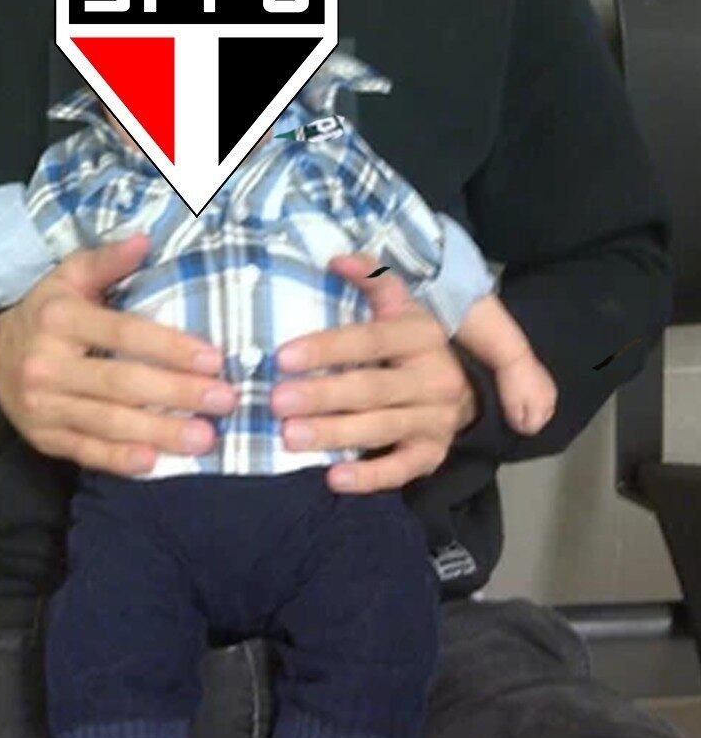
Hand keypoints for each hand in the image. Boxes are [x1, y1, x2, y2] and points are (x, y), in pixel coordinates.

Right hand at [0, 233, 237, 477]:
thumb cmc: (46, 312)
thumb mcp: (69, 277)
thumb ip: (107, 261)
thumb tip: (145, 239)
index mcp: (59, 319)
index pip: (124, 334)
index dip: (170, 347)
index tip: (214, 359)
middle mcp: (47, 365)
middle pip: (121, 383)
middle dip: (177, 393)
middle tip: (224, 400)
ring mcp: (42, 407)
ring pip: (107, 423)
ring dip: (159, 432)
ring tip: (204, 438)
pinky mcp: (43, 439)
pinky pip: (86, 452)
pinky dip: (119, 460)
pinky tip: (154, 463)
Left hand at [271, 251, 478, 493]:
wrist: (462, 388)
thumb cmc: (408, 343)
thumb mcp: (398, 306)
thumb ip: (371, 279)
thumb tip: (336, 259)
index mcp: (421, 336)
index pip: (370, 341)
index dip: (327, 348)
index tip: (282, 356)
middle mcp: (434, 378)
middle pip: (372, 388)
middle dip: (322, 396)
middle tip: (276, 401)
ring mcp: (436, 420)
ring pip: (381, 428)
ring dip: (334, 434)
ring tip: (290, 437)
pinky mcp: (432, 455)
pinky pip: (401, 470)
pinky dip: (369, 478)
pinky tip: (333, 478)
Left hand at [496, 350, 556, 434]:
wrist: (513, 355)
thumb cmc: (511, 382)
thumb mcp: (511, 407)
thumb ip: (519, 422)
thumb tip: (523, 429)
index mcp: (545, 408)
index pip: (534, 428)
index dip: (521, 426)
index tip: (510, 419)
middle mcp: (552, 400)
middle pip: (542, 419)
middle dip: (530, 418)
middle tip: (515, 413)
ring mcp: (551, 388)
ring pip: (544, 407)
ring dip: (534, 408)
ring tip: (519, 402)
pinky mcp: (547, 378)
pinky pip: (543, 395)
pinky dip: (535, 397)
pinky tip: (524, 392)